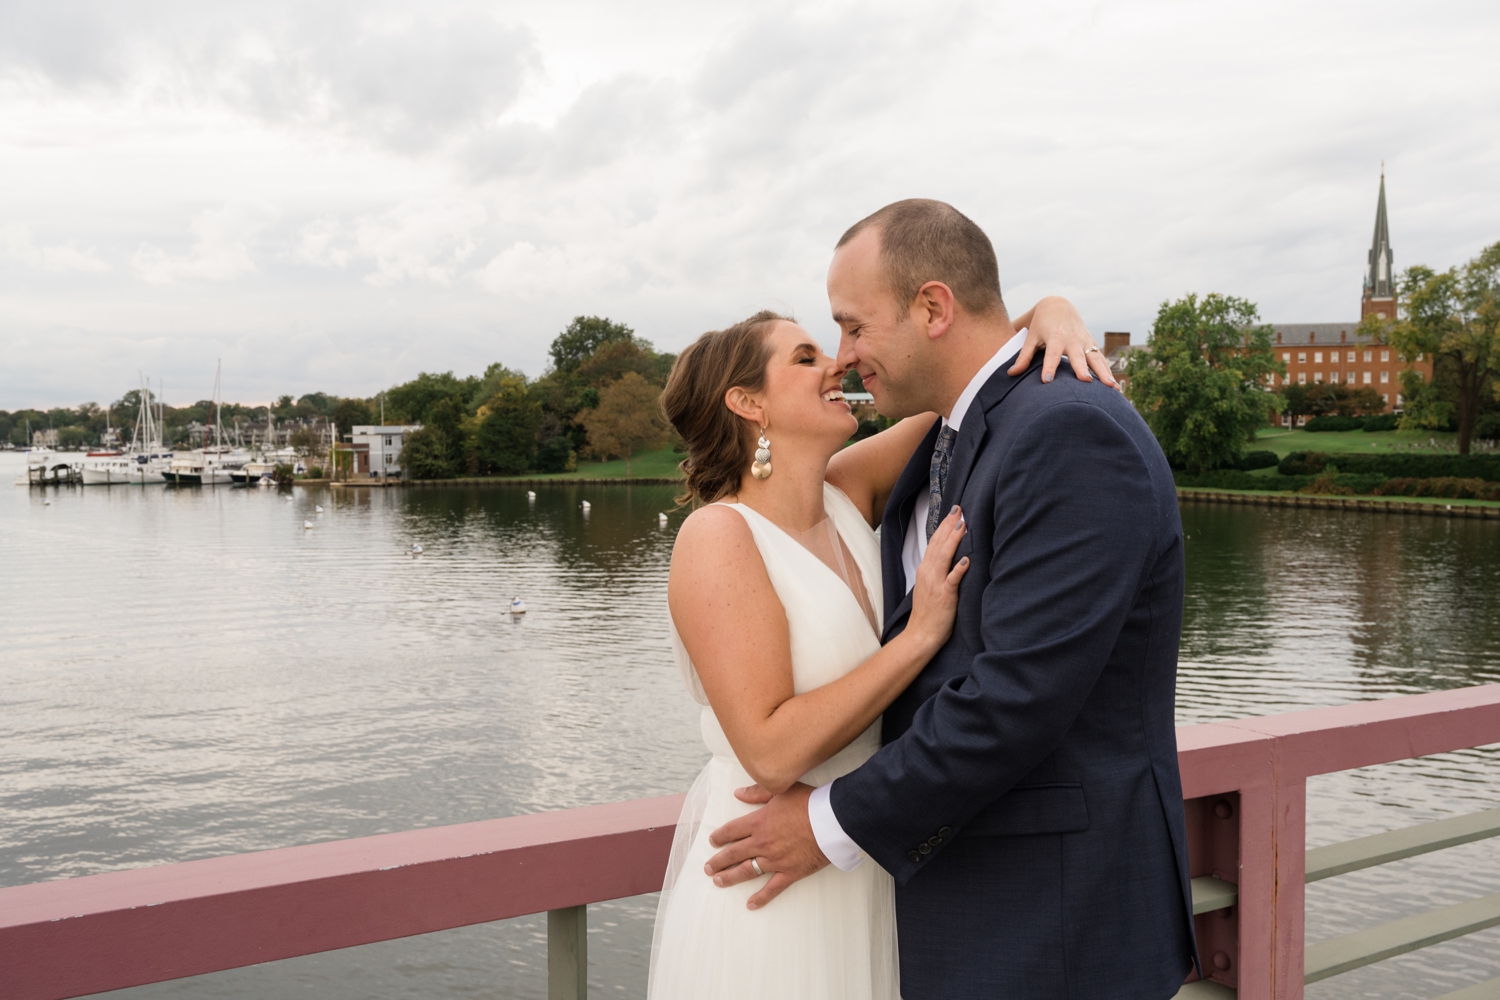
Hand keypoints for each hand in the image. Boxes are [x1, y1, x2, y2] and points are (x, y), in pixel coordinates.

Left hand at [704, 782, 827, 908]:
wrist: (832, 820)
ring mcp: (775, 860)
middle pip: (734, 854)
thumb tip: (737, 794)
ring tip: (718, 882)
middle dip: (718, 861)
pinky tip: (750, 904)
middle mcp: (762, 842)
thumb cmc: (808, 802)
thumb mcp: (781, 790)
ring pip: (746, 871)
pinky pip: (772, 889)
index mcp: (759, 822)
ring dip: (730, 877)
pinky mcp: (789, 873)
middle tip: (708, 867)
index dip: (720, 836)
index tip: (712, 841)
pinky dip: (761, 898)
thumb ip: (757, 792)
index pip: (732, 831)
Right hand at [905, 505, 969, 651]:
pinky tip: (966, 560)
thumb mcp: (929, 587)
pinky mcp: (945, 596)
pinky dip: (958, 570)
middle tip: (959, 509)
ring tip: (962, 525)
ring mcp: (936, 584)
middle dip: (949, 526)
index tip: (953, 512)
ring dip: (954, 540)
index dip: (943, 526)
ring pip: (944, 557)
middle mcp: (928, 573)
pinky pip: (952, 580)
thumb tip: (950, 558)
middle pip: (939, 544)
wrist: (920, 635)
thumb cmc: (928, 613)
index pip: (934, 542)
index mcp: (925, 570)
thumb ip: (937, 571)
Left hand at [1008, 296, 1118, 388]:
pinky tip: (1116, 388)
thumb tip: (1010, 374)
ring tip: (1112, 388)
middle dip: (1082, 368)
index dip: (1049, 367)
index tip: (1047, 380)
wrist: (1059, 306)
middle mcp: (1073, 340)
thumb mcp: (1031, 338)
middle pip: (1078, 356)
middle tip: (1085, 381)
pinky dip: (1109, 373)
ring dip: (1104, 373)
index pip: (1052, 354)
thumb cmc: (1041, 325)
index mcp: (1055, 338)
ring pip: (1096, 359)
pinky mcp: (1092, 345)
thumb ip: (1023, 357)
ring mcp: (1085, 342)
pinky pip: (1102, 361)